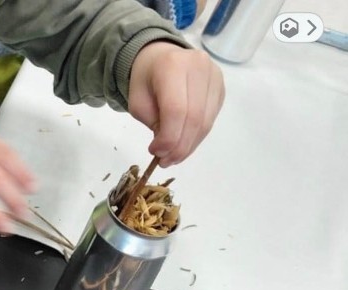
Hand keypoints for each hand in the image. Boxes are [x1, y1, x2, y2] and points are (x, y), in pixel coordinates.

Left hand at [128, 42, 224, 165]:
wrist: (161, 57)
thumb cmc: (146, 80)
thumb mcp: (138, 102)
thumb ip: (153, 124)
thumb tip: (169, 148)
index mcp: (172, 65)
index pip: (176, 110)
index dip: (168, 139)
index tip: (156, 153)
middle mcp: (199, 66)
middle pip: (194, 119)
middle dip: (179, 147)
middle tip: (165, 161)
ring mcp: (214, 76)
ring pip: (205, 123)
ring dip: (189, 146)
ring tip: (173, 156)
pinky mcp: (221, 87)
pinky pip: (211, 120)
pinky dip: (196, 137)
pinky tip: (183, 141)